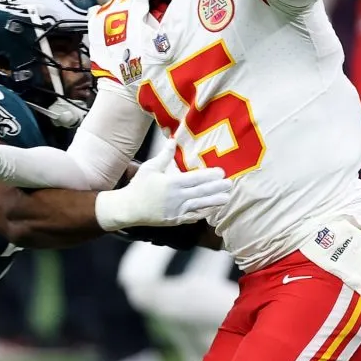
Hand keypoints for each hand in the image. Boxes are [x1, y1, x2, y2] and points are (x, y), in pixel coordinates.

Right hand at [95, 140, 232, 230]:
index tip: (221, 172)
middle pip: (201, 192)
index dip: (209, 176)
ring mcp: (177, 210)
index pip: (195, 179)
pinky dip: (203, 213)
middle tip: (230, 184)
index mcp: (171, 183)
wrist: (129, 208)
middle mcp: (177, 198)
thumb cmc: (139, 186)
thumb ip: (164, 155)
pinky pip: (193, 217)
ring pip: (200, 206)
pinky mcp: (175, 220)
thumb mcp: (150, 167)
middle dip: (217, 188)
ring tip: (227, 198)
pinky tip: (212, 210)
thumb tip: (172, 140)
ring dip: (214, 202)